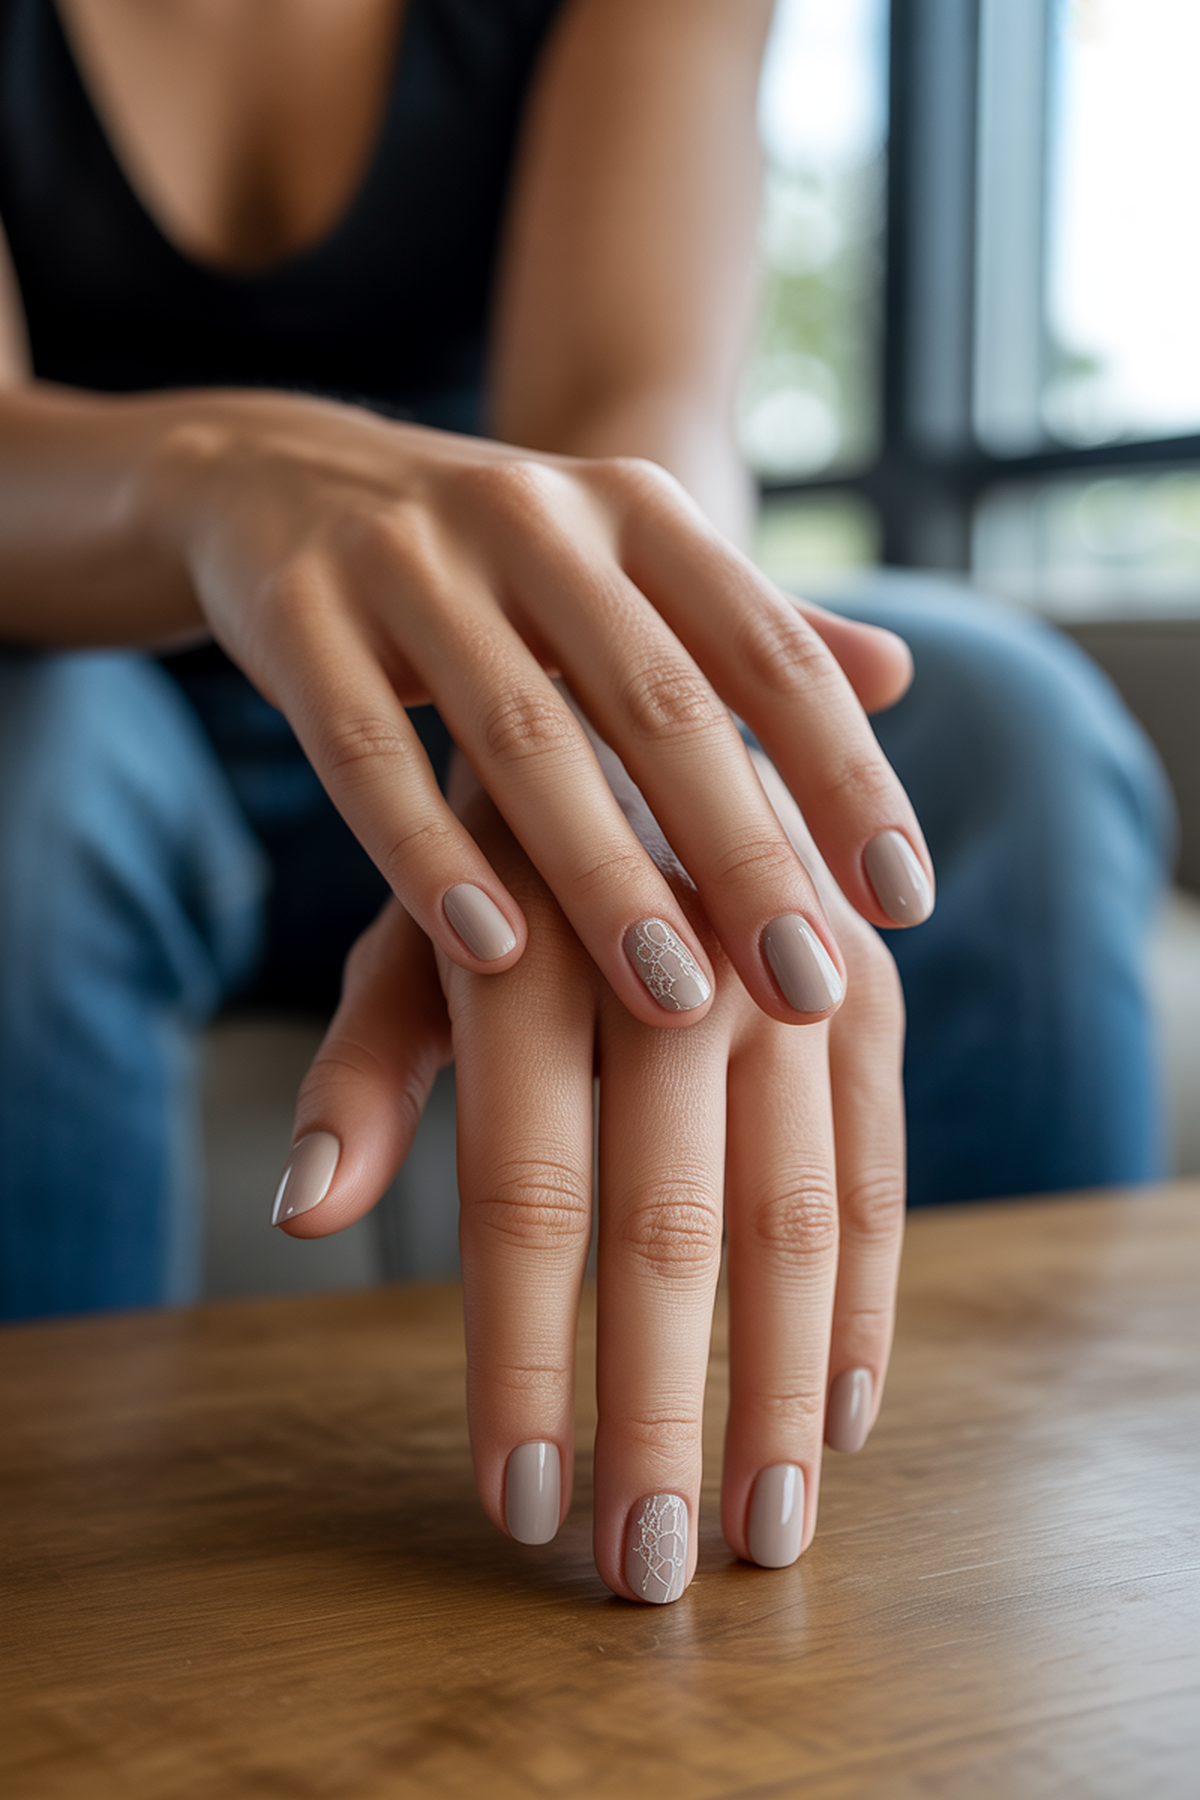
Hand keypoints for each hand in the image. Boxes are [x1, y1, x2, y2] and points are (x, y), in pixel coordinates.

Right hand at [156, 391, 930, 1025]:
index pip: (770, 650)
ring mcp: (409, 563)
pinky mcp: (300, 618)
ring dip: (604, 875)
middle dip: (745, 851)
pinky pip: (368, 753)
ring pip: (521, 735)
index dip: (846, 777)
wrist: (276, 474)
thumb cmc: (493, 561)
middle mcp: (536, 519)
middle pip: (660, 702)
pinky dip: (429, 854)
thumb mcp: (624, 564)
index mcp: (637, 514)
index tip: (905, 906)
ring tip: (678, 999)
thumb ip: (750, 624)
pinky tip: (494, 952)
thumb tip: (900, 675)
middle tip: (809, 984)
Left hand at [279, 751, 905, 1600]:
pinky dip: (867, 1300)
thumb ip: (366, 1069)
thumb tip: (300, 1217)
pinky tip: (844, 1413)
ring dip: (782, 1393)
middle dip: (658, 1416)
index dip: (522, 1365)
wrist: (650, 702)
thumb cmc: (502, 850)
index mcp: (541, 955)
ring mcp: (793, 976)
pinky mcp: (870, 992)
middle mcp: (681, 965)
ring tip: (764, 1530)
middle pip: (671, 1231)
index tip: (516, 1506)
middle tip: (645, 1572)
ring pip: (795, 1219)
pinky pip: (879, 1168)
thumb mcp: (414, 933)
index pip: (525, 1200)